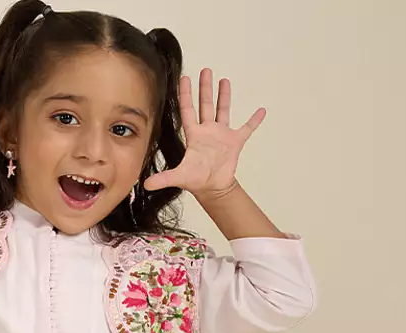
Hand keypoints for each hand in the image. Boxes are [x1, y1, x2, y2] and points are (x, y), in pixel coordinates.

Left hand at [144, 70, 264, 197]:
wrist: (213, 189)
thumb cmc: (196, 181)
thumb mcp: (179, 177)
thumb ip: (163, 178)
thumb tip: (144, 184)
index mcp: (194, 135)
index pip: (188, 110)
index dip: (186, 94)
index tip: (185, 78)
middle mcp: (207, 131)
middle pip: (206, 105)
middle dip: (205, 87)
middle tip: (205, 70)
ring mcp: (222, 135)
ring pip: (223, 110)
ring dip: (224, 96)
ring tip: (224, 80)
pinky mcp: (235, 142)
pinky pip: (247, 128)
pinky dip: (254, 121)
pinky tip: (261, 111)